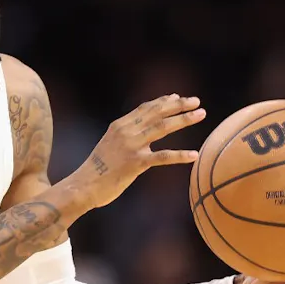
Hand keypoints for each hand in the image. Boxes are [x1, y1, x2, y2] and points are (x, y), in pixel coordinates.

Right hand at [76, 94, 205, 209]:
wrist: (83, 185)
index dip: (163, 101)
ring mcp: (131, 146)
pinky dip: (179, 155)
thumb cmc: (98, 169)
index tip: (179, 97)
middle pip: (157, 113)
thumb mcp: (110, 145)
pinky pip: (162, 157)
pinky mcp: (135, 163)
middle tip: (196, 101)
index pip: (146, 108)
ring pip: (162, 128)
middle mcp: (126, 131)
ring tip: (201, 114)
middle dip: (178, 105)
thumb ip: (126, 136)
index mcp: (120, 125)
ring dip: (184, 119)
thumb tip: (144, 132)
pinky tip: (194, 155)